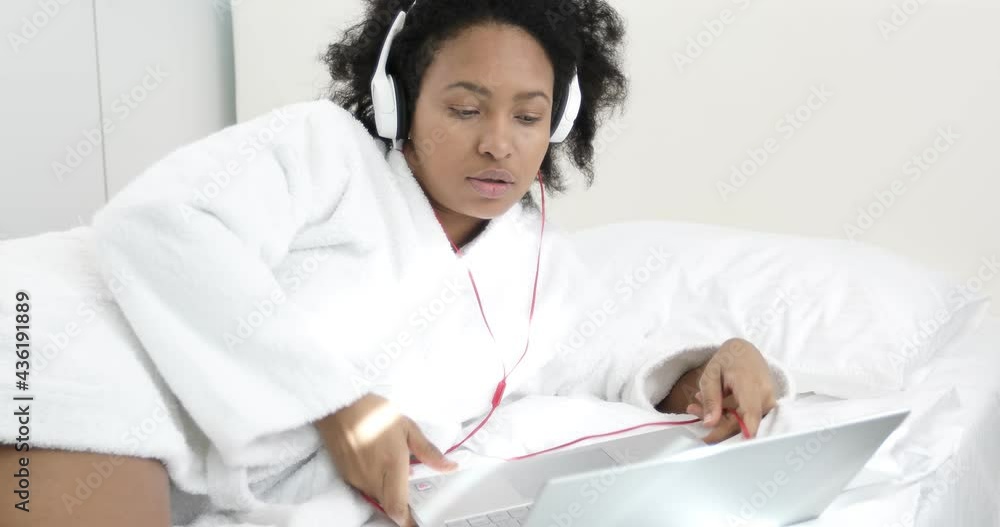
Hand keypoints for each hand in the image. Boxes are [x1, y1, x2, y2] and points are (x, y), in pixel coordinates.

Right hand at [314, 394, 457, 525]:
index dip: (407, 520)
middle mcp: (372, 477)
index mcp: (391, 465)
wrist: (340, 405)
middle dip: (400, 503)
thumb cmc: (374, 412)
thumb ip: (428, 452)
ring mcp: (356, 478)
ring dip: (387, 491)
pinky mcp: (345, 475)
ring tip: (392, 468)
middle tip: (408, 488)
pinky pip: (364, 487)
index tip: (415, 522)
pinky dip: (374, 482)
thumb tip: (450, 466)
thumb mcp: (407, 428)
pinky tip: (377, 464)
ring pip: (375, 496)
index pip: (397, 506)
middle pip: (388, 504)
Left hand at [686, 338, 776, 443]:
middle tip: (692, 410)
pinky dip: (728, 416)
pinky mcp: (766, 408)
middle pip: (741, 422)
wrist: (746, 351)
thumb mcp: (711, 374)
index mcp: (751, 384)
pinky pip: (746, 419)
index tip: (737, 447)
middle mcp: (765, 395)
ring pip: (742, 422)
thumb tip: (709, 424)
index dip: (746, 430)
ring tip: (696, 405)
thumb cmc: (728, 360)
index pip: (751, 411)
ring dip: (718, 419)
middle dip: (714, 423)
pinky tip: (712, 406)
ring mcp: (768, 403)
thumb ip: (711, 399)